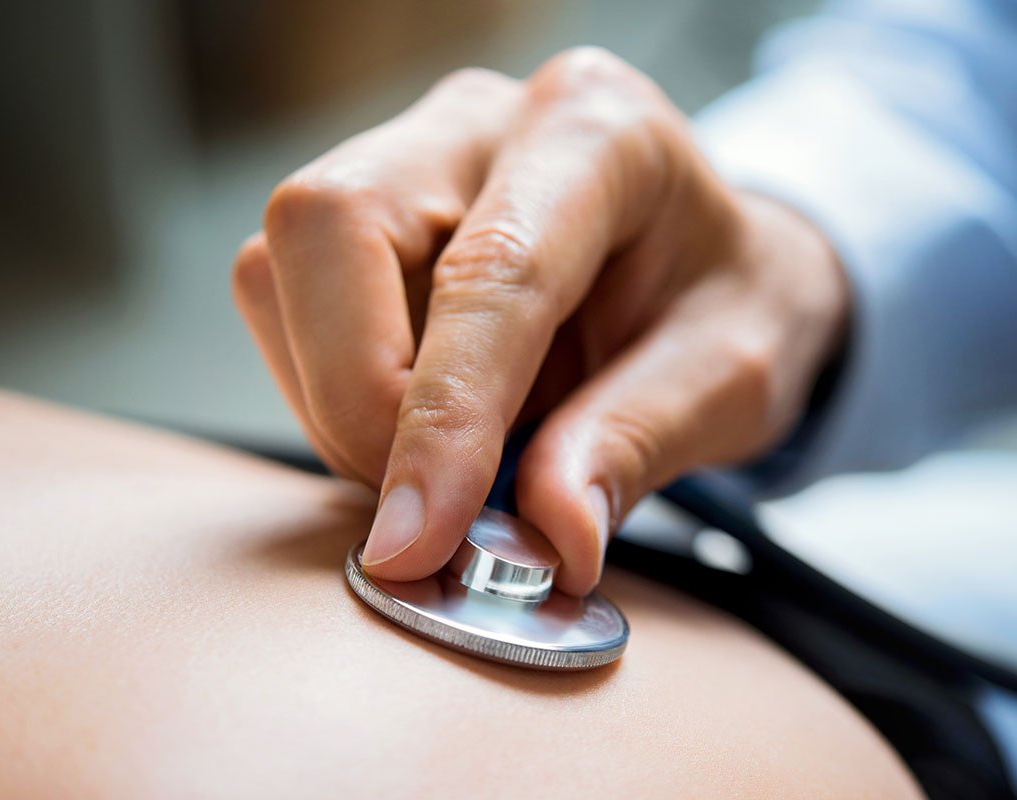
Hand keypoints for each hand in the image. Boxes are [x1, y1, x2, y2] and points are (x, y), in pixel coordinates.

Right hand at [233, 48, 847, 594]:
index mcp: (598, 131)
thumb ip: (636, 446)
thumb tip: (543, 535)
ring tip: (453, 459)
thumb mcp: (732, 378)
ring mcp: (411, 159)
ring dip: (341, 401)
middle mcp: (482, 121)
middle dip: (354, 393)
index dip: (442, 414)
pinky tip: (426, 422)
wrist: (708, 270)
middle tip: (429, 507)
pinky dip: (336, 394)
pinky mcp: (366, 216)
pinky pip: (289, 304)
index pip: (489, 270)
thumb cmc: (728, 305)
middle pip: (332, 226)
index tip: (418, 538)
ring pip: (284, 269)